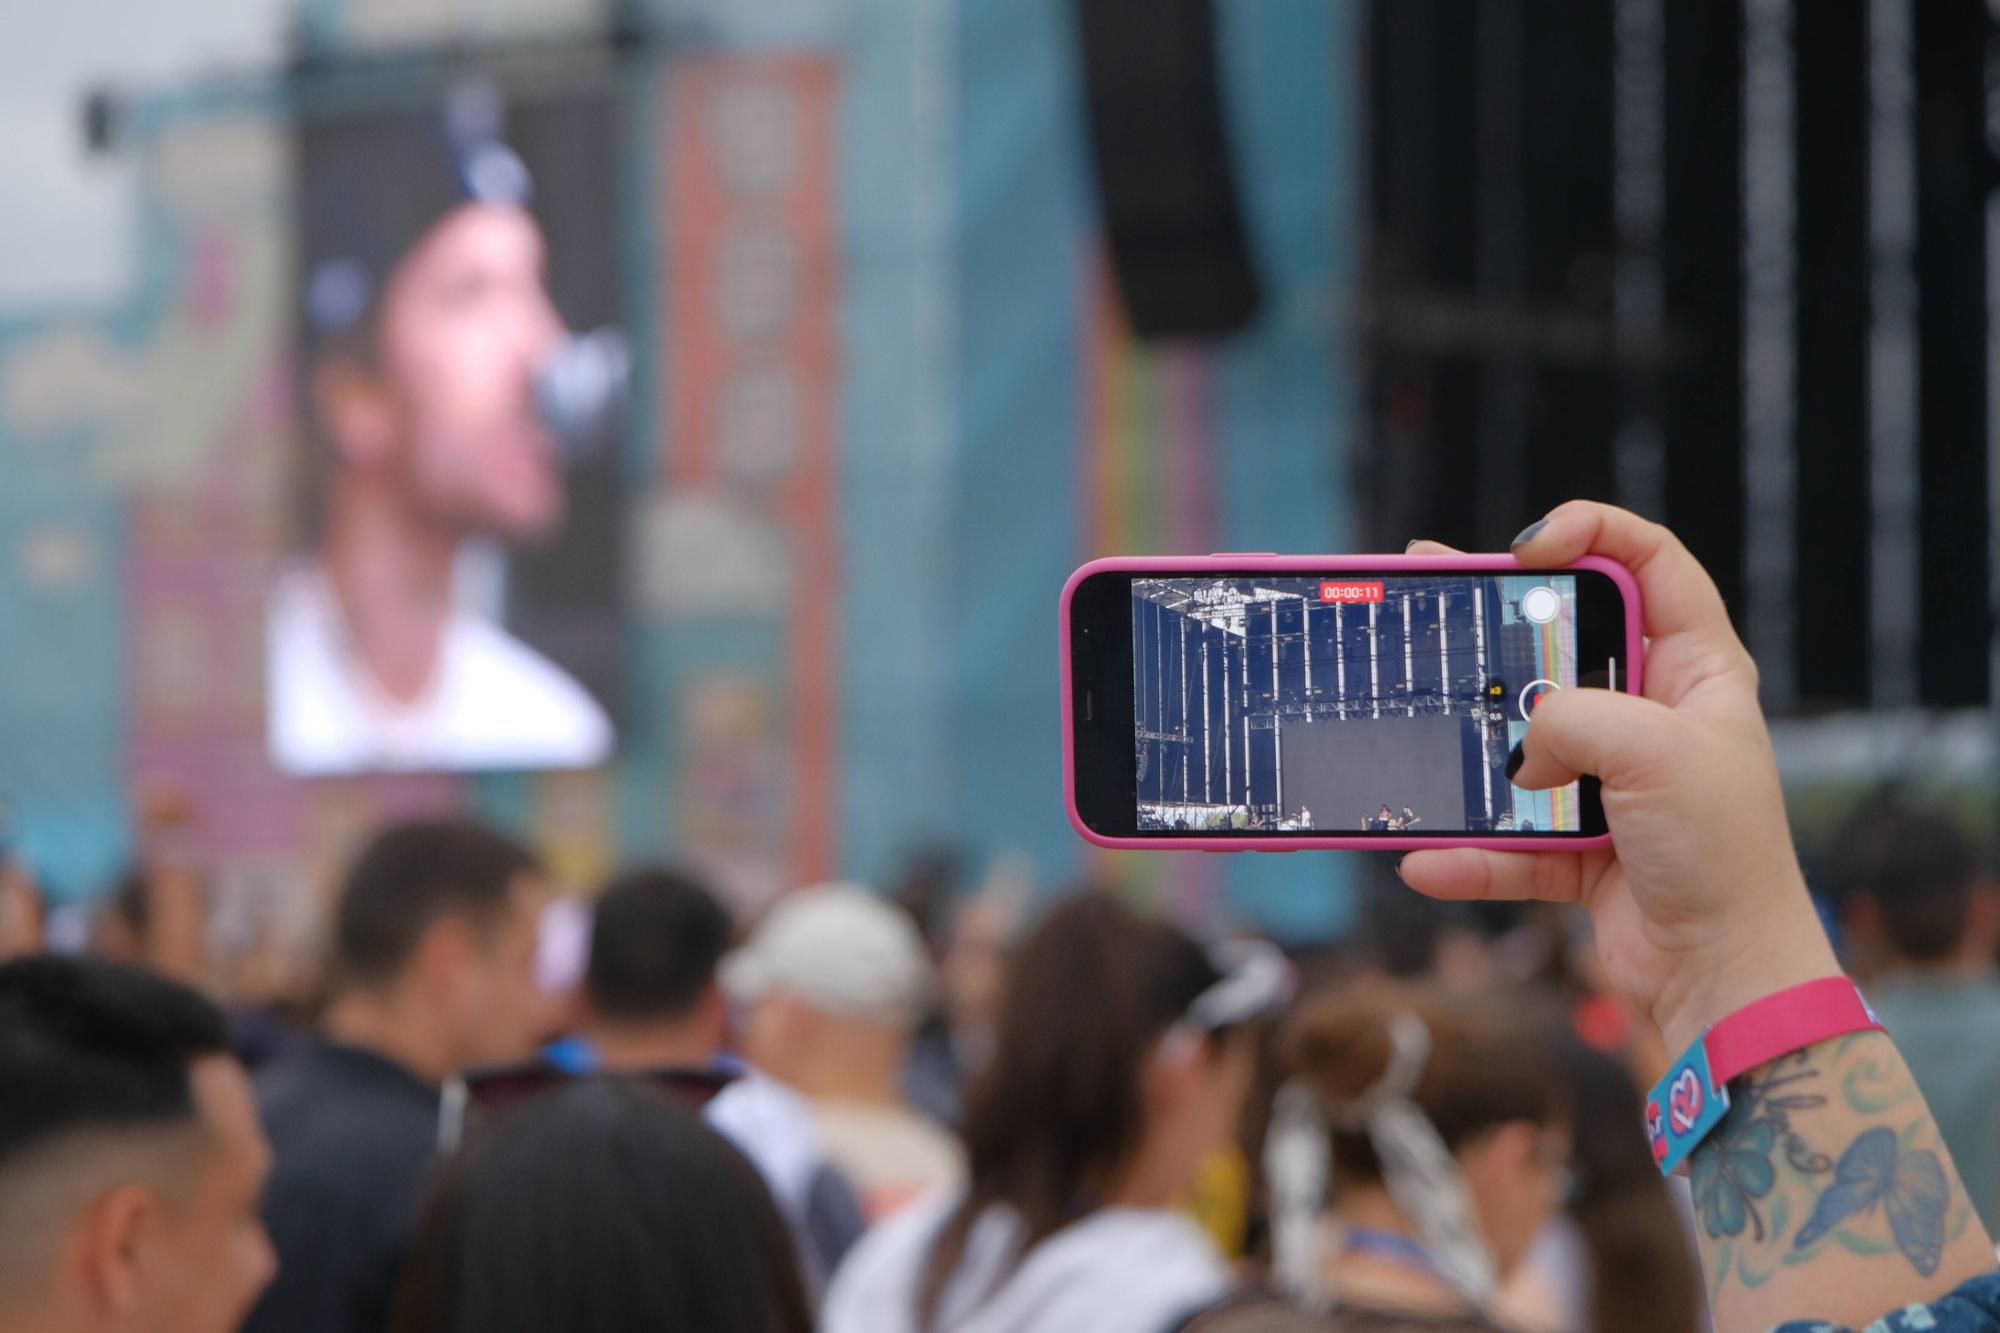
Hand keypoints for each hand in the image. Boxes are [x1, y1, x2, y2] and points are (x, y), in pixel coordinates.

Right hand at [1398, 501, 1839, 1051]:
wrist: (1724, 976)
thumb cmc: (1718, 851)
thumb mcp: (1652, 750)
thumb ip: (1570, 718)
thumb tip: (1521, 754)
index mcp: (1696, 671)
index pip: (1650, 564)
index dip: (1591, 533)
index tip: (1525, 549)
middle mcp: (1653, 717)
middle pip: (1564, 645)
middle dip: (1497, 621)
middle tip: (1432, 588)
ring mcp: (1613, 782)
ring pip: (1522, 741)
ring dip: (1468, 740)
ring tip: (1407, 708)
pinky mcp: (1579, 848)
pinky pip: (1507, 839)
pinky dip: (1468, 854)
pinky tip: (1427, 860)